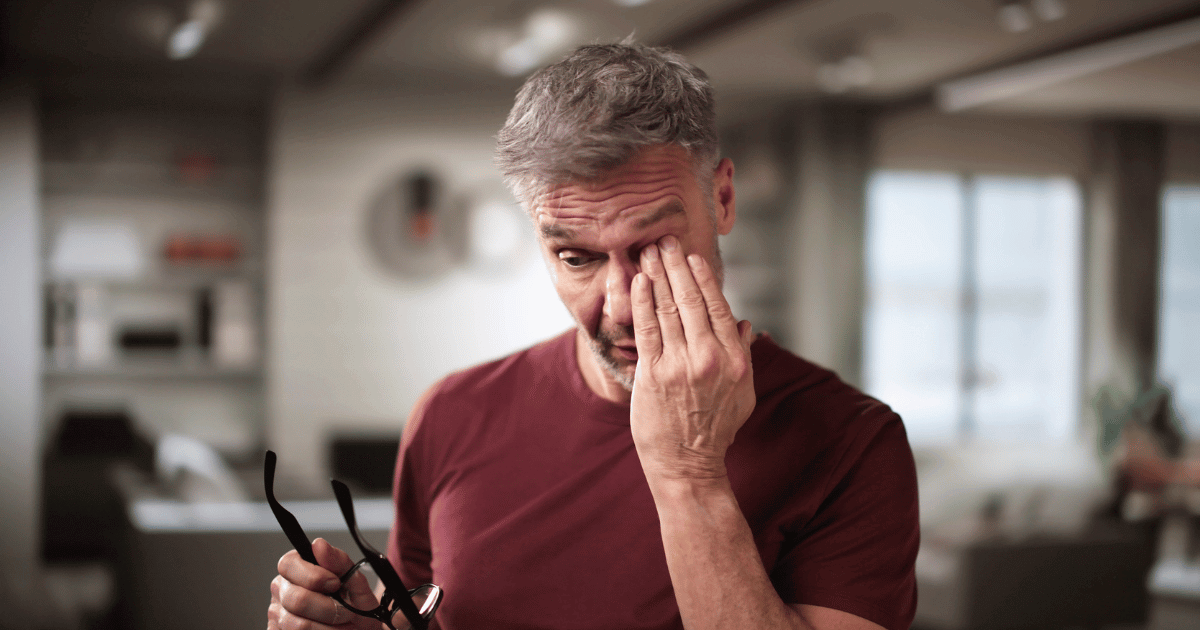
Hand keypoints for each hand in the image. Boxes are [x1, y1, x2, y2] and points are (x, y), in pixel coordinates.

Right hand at [268, 538, 379, 629]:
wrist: (360, 629)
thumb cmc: (355, 605)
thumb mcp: (355, 582)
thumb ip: (339, 561)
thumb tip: (319, 545)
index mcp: (295, 569)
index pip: (288, 564)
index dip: (314, 576)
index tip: (336, 583)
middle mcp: (281, 591)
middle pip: (296, 599)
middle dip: (329, 608)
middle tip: (346, 611)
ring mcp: (277, 616)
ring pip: (298, 625)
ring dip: (328, 627)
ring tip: (341, 624)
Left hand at [630, 234, 754, 481]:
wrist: (687, 464)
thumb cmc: (715, 429)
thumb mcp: (742, 393)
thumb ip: (744, 355)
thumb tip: (748, 324)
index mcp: (735, 359)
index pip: (719, 307)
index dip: (703, 278)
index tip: (692, 257)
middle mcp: (710, 357)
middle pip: (691, 300)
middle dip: (676, 265)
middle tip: (664, 240)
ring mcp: (680, 365)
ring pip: (667, 308)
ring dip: (656, 275)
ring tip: (648, 252)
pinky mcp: (653, 374)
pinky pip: (647, 328)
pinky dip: (642, 301)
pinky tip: (638, 281)